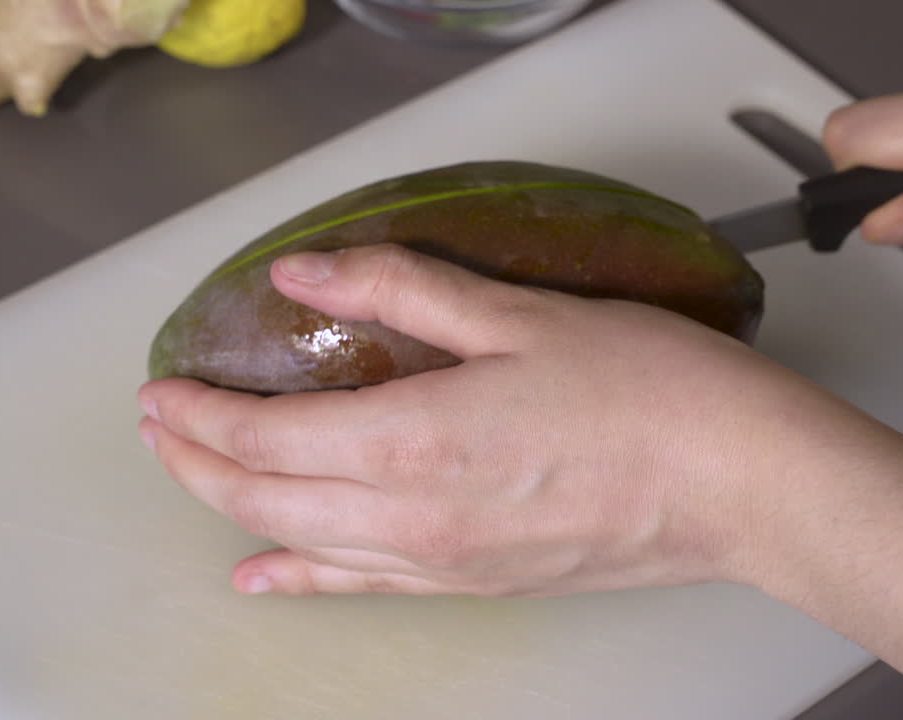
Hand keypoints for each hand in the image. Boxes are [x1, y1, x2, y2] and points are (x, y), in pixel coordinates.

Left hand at [137, 244, 871, 596]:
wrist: (740, 484)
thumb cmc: (646, 390)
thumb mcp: (516, 314)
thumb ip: (397, 288)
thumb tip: (302, 273)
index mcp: (412, 441)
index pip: (263, 438)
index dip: (200, 415)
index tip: (165, 388)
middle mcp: (409, 518)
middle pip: (261, 498)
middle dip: (195, 462)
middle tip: (161, 423)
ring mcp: (438, 563)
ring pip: (297, 545)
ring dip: (231, 508)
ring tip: (193, 472)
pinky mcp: (471, 584)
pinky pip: (358, 589)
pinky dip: (296, 580)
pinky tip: (258, 580)